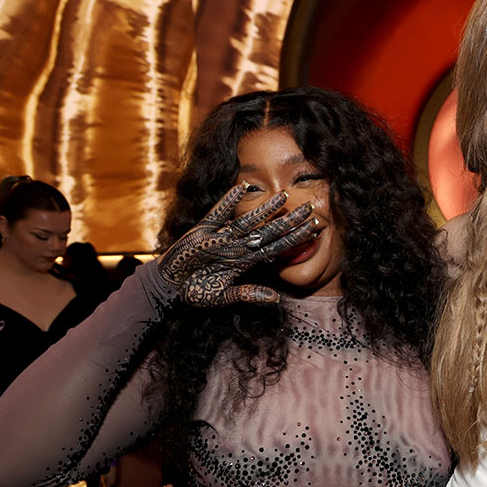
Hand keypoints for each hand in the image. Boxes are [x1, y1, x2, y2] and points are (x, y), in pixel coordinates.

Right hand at [158, 183, 319, 305]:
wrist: (170, 285)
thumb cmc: (197, 291)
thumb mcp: (223, 297)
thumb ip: (249, 294)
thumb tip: (277, 299)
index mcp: (246, 260)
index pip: (277, 248)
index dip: (295, 239)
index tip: (315, 229)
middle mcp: (238, 245)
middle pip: (269, 231)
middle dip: (289, 221)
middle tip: (311, 208)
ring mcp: (221, 236)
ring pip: (248, 220)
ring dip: (265, 209)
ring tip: (284, 196)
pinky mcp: (202, 230)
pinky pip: (218, 213)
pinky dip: (229, 201)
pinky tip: (242, 188)